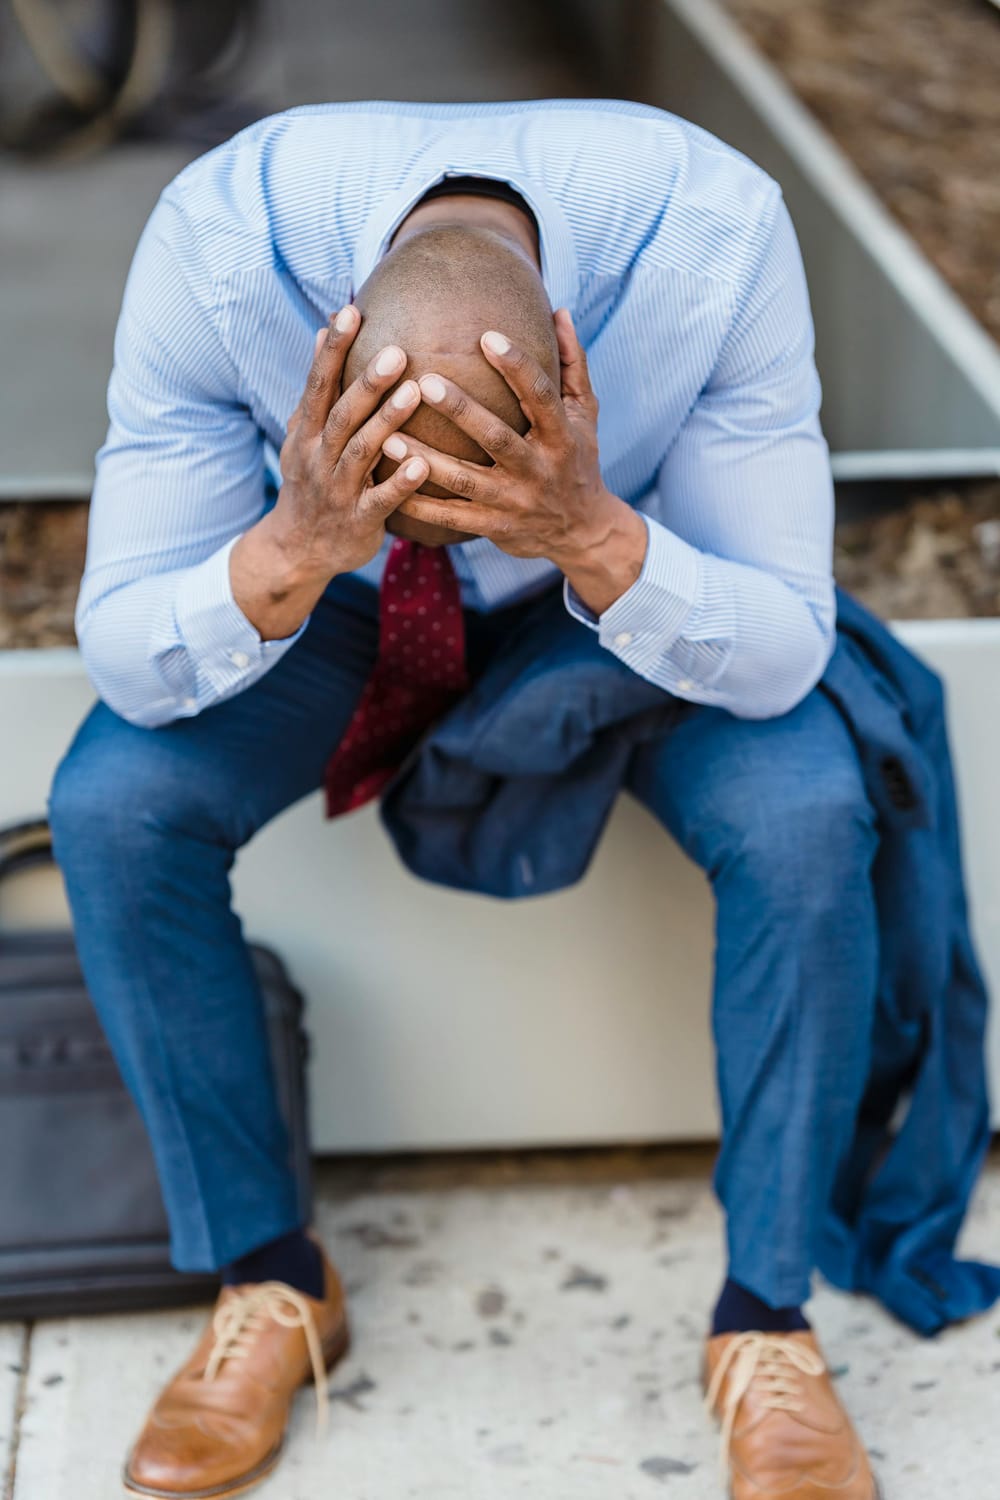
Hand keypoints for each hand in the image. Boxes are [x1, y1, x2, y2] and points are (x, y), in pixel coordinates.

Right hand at [271, 305, 428, 577]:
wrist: (297, 550)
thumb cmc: (311, 481)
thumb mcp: (303, 435)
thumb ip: (318, 388)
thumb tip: (322, 331)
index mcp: (305, 433)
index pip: (317, 385)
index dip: (332, 350)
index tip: (350, 312)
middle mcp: (317, 458)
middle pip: (342, 415)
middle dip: (366, 383)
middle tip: (397, 351)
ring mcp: (337, 491)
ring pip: (361, 453)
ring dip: (387, 423)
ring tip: (415, 393)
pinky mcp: (358, 521)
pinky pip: (380, 501)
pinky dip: (399, 483)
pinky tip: (421, 464)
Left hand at [380, 309, 646, 612]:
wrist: (582, 531)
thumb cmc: (578, 460)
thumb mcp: (585, 415)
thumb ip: (572, 365)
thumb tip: (559, 312)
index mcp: (561, 436)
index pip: (539, 396)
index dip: (516, 366)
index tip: (487, 336)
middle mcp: (538, 470)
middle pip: (497, 438)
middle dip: (460, 412)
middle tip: (422, 382)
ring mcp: (515, 502)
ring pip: (465, 482)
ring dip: (425, 462)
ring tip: (387, 439)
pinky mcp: (495, 527)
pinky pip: (452, 517)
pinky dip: (421, 505)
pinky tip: (389, 487)